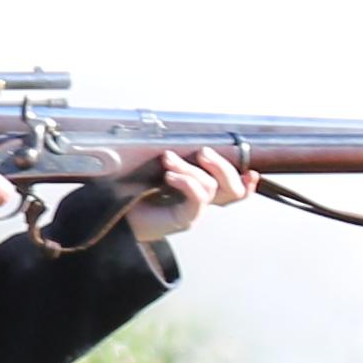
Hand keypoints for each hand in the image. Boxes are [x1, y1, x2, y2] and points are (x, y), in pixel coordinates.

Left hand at [105, 146, 254, 241]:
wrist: (111, 217)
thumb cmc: (128, 192)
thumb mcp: (152, 170)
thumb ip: (170, 161)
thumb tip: (174, 142)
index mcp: (197, 192)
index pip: (232, 191)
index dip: (246, 183)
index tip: (251, 171)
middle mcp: (199, 204)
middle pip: (232, 189)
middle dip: (222, 167)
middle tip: (203, 152)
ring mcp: (193, 213)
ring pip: (211, 189)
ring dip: (191, 169)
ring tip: (169, 160)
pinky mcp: (183, 220)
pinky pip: (197, 199)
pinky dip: (187, 183)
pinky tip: (169, 176)